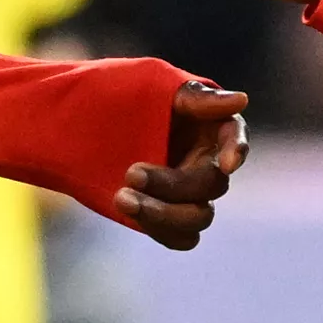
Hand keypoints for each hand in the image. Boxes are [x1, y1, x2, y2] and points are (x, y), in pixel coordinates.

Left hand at [119, 78, 251, 249]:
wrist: (82, 123)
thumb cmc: (123, 93)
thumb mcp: (155, 84)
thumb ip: (196, 97)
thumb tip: (241, 100)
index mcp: (210, 126)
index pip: (235, 137)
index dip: (237, 150)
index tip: (227, 164)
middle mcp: (206, 161)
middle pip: (212, 185)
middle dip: (172, 184)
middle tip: (130, 173)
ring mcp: (188, 193)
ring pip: (198, 218)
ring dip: (164, 214)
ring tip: (122, 198)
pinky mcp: (168, 215)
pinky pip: (180, 237)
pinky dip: (160, 229)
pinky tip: (130, 212)